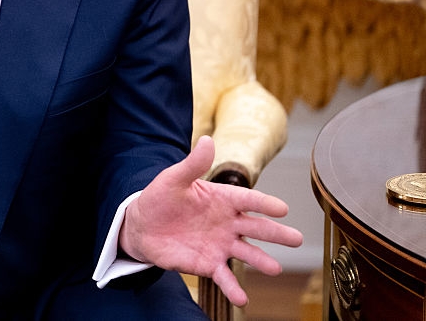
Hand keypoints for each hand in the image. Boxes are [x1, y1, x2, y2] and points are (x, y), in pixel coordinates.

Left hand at [119, 136, 302, 306]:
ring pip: (246, 253)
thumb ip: (193, 164)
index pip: (248, 200)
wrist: (143, 226)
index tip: (282, 208)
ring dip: (261, 261)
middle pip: (256, 227)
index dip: (264, 204)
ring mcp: (220, 244)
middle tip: (296, 238)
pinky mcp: (208, 264)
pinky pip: (224, 277)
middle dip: (276, 233)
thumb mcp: (174, 179)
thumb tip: (206, 140)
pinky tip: (242, 299)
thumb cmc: (161, 198)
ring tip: (275, 269)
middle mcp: (227, 223)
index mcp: (222, 198)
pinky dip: (233, 288)